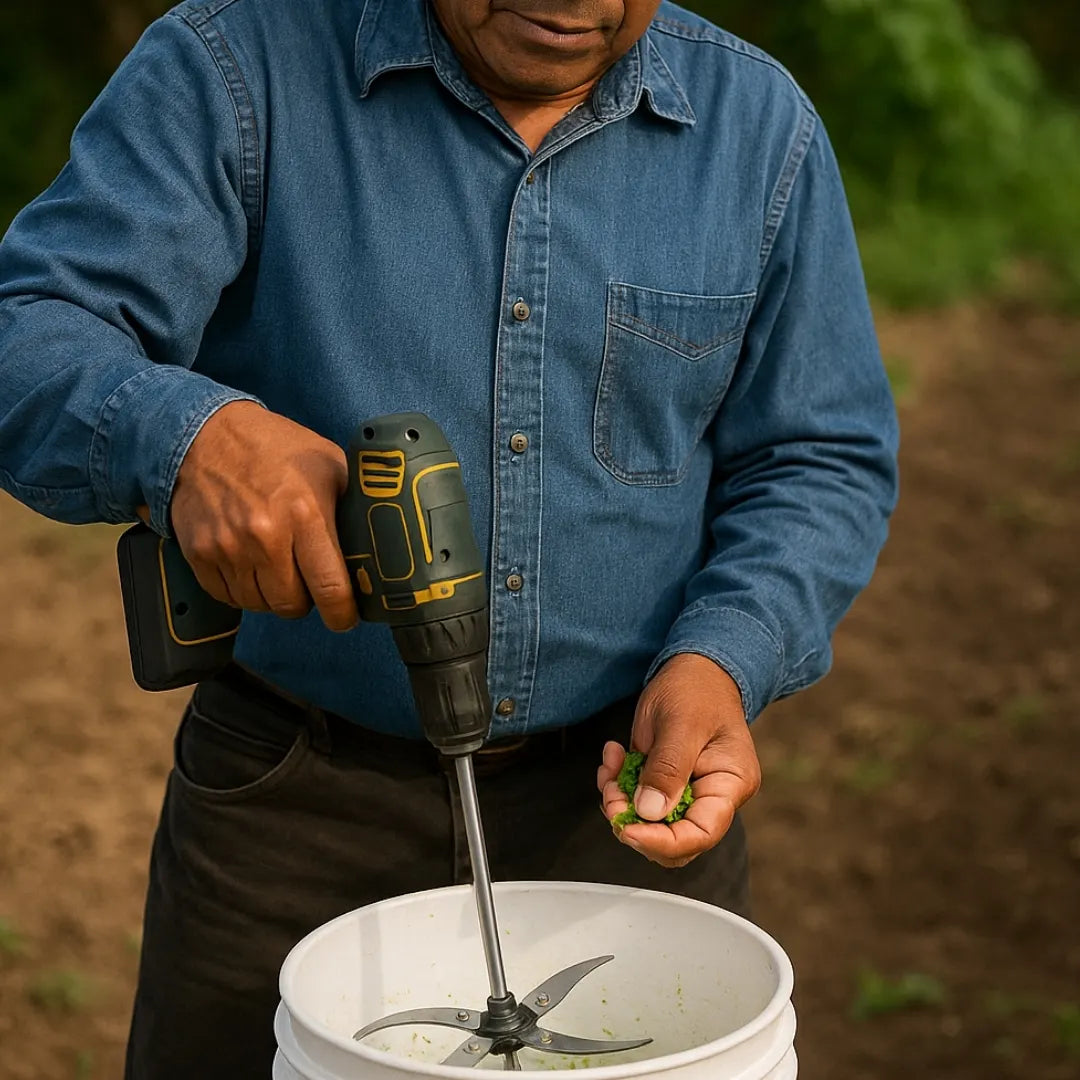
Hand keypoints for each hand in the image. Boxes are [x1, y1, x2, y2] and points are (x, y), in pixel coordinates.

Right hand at [168, 401, 358, 630]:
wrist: (206, 433)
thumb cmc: (274, 447)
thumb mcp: (329, 464)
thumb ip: (351, 507)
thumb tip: (375, 547)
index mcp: (306, 514)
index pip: (330, 588)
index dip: (342, 614)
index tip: (346, 617)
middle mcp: (266, 536)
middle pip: (292, 606)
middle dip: (306, 601)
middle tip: (308, 582)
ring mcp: (229, 548)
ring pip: (260, 604)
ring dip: (273, 595)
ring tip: (278, 566)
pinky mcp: (200, 554)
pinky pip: (228, 597)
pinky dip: (242, 590)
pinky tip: (250, 564)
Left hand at [597, 653, 760, 867]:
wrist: (694, 668)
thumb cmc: (697, 688)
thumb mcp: (682, 723)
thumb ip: (668, 768)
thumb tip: (650, 812)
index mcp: (729, 785)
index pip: (701, 834)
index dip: (662, 841)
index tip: (627, 827)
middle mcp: (711, 796)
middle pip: (673, 839)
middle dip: (634, 824)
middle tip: (611, 794)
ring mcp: (686, 791)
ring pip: (649, 823)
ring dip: (620, 802)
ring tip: (610, 767)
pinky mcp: (663, 783)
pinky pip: (636, 801)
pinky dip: (617, 786)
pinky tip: (614, 757)